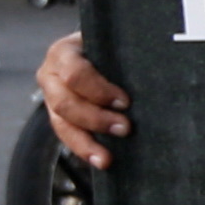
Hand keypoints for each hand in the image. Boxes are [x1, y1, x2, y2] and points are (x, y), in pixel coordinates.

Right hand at [40, 31, 129, 167]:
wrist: (98, 51)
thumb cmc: (111, 46)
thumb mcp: (114, 44)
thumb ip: (124, 54)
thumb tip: (153, 74)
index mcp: (65, 52)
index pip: (75, 73)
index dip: (99, 90)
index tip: (125, 102)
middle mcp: (51, 74)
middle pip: (65, 103)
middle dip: (96, 119)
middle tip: (125, 128)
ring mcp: (51, 97)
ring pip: (62, 124)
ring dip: (87, 142)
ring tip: (107, 157)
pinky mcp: (57, 116)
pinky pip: (66, 136)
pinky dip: (83, 150)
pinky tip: (100, 161)